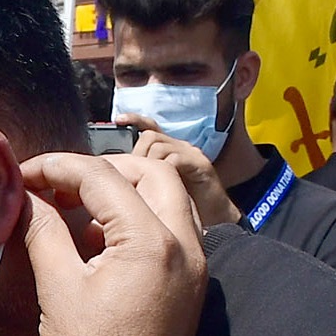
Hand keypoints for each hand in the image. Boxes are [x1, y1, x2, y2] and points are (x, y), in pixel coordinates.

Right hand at [18, 152, 206, 335]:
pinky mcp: (192, 285)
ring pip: (169, 199)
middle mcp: (186, 245)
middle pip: (151, 174)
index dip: (58, 167)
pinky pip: (174, 230)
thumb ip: (43, 230)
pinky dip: (141, 219)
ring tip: (79, 206)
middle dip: (103, 169)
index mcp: (152, 241)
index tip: (24, 174)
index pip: (104, 177)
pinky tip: (101, 240)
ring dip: (127, 191)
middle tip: (60, 182)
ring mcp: (196, 266)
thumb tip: (25, 197)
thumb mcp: (58, 286)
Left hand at [123, 121, 238, 229]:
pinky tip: (160, 184)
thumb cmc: (185, 204)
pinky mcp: (201, 164)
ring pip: (160, 146)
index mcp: (168, 149)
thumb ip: (142, 175)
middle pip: (149, 135)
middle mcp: (180, 147)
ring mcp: (191, 154)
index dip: (134, 119)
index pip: (149, 126)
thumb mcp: (156, 187)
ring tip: (145, 182)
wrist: (217, 216)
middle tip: (131, 173)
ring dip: (147, 163)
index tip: (118, 119)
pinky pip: (176, 159)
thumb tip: (117, 172)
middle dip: (136, 153)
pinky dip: (164, 169)